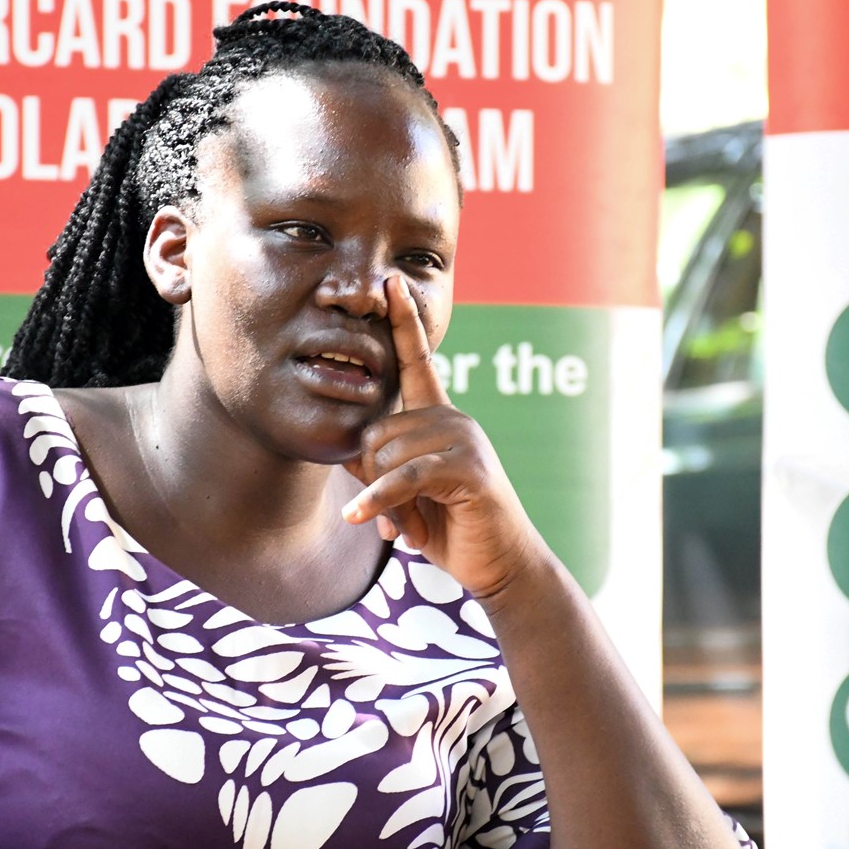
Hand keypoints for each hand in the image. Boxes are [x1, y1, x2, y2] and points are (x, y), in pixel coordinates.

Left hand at [340, 276, 548, 598]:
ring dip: (384, 501)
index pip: (418, 361)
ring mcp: (465, 439)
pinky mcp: (469, 468)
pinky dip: (380, 501)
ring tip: (407, 525)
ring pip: (388, 454)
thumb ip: (379, 467)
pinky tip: (362, 518)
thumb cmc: (450, 527)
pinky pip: (405, 477)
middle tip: (393, 514)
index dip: (403, 323)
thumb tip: (348, 455)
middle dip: (372, 478)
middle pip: (377, 430)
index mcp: (439, 417)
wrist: (500, 564)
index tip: (391, 283)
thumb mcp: (404, 495)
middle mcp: (454, 419)